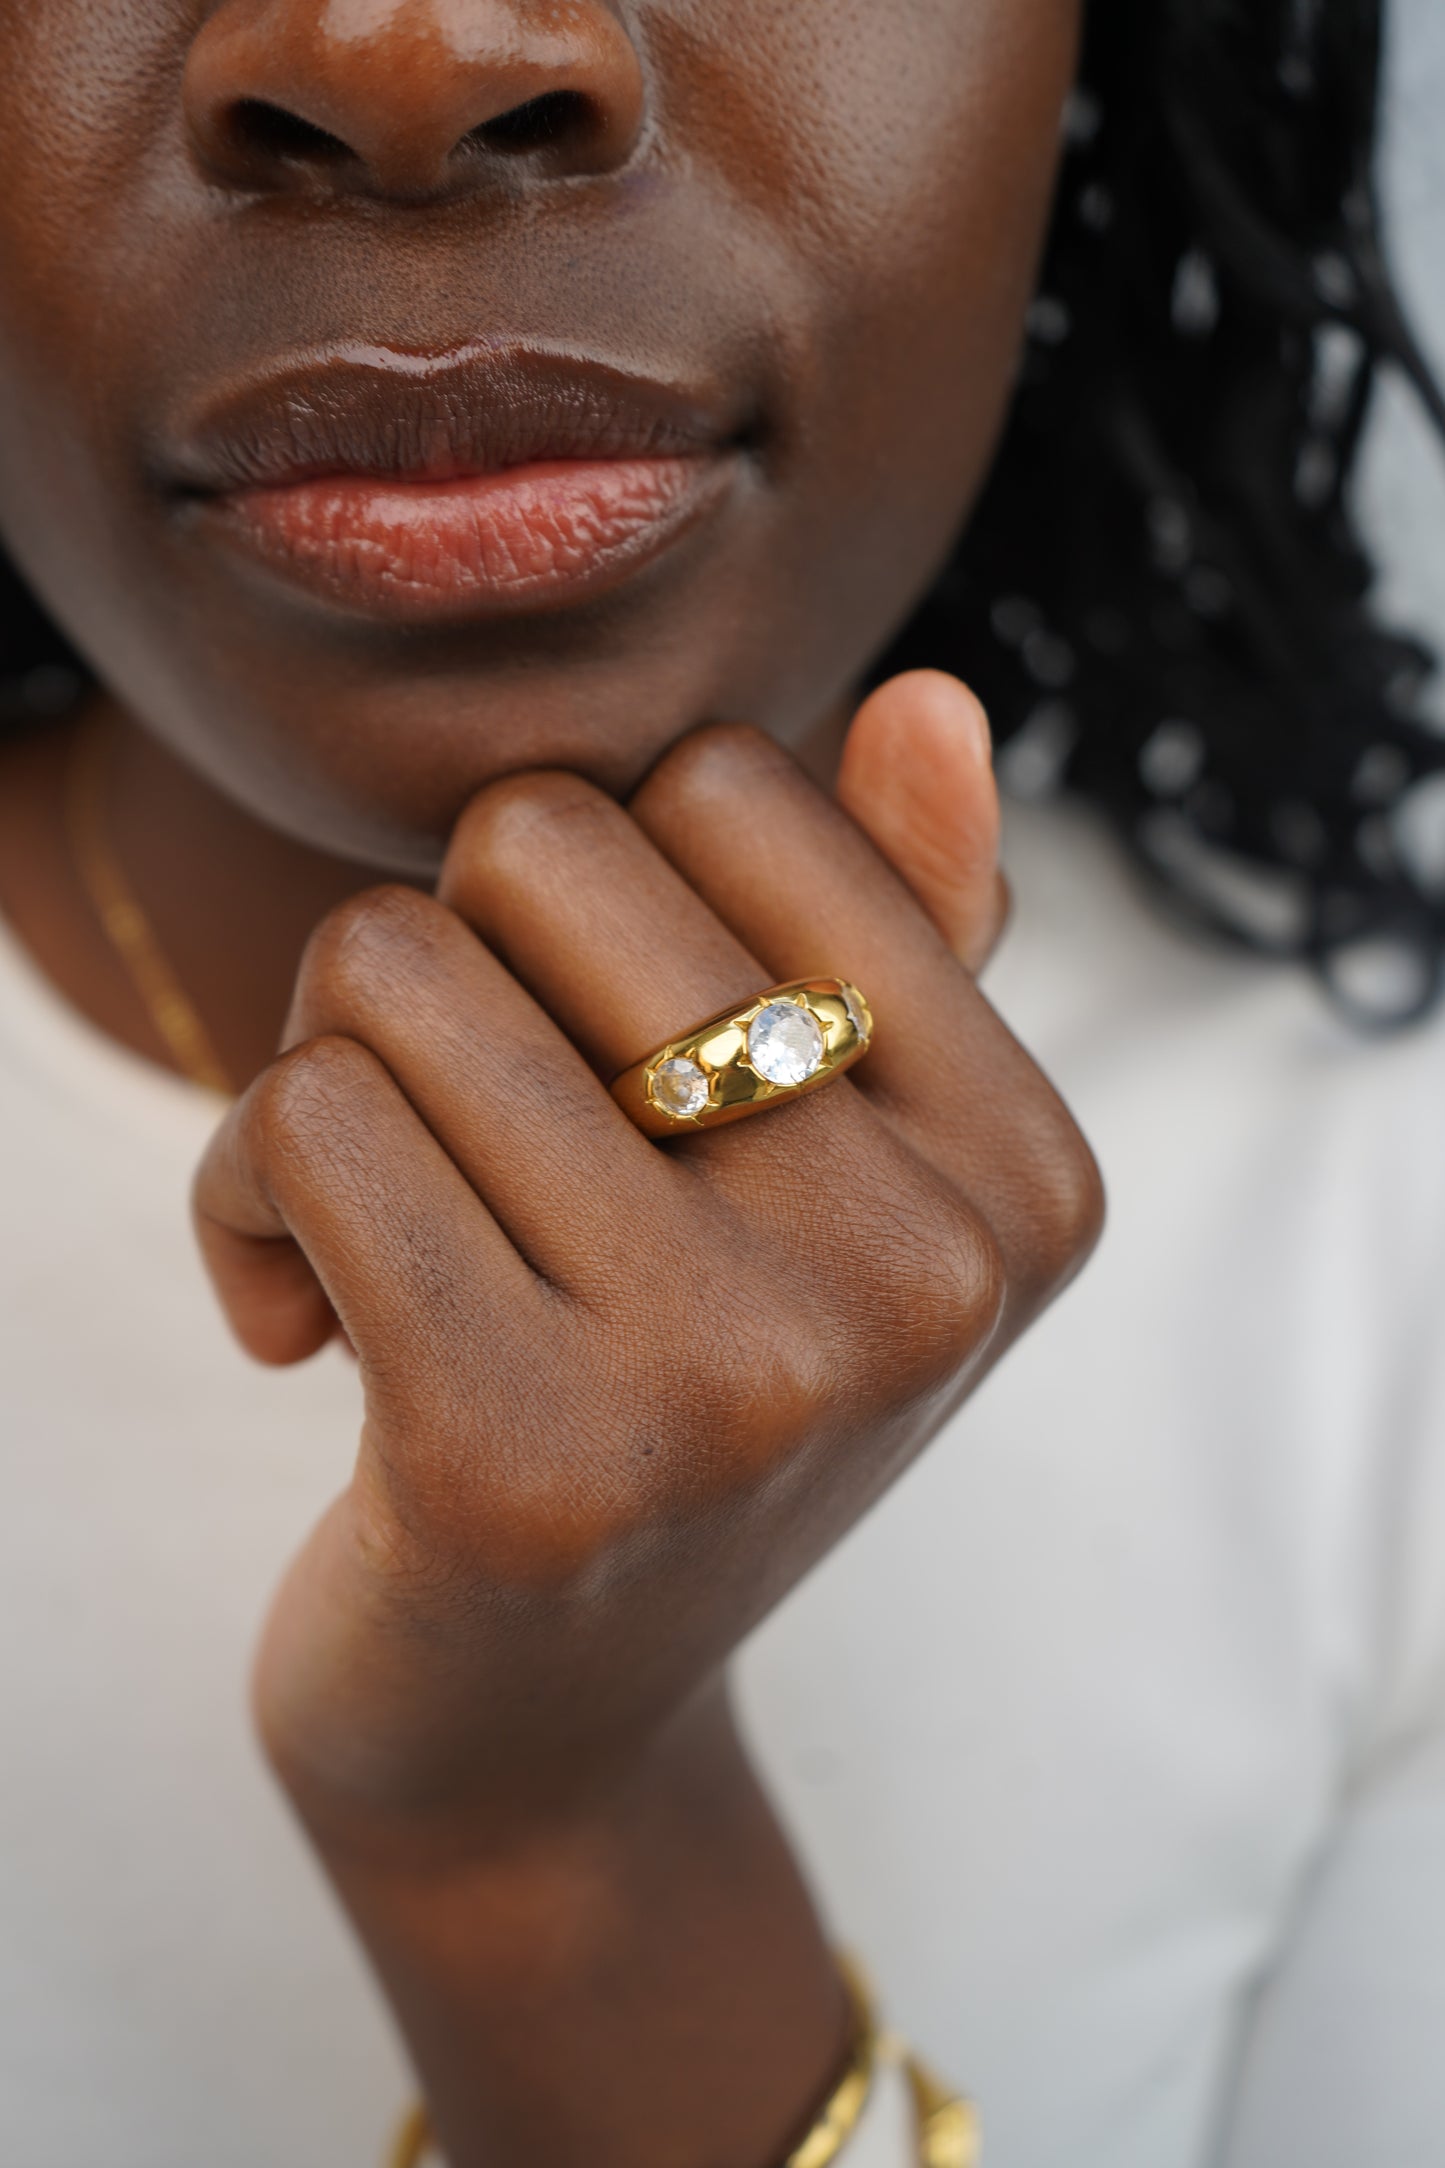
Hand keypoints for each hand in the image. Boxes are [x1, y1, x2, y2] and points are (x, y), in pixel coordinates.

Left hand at [194, 670, 1098, 1838]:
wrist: (540, 1740)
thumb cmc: (669, 1406)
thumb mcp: (826, 1190)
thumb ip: (896, 945)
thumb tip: (932, 699)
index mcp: (1023, 1173)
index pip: (731, 791)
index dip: (596, 895)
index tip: (592, 1057)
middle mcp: (920, 1271)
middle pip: (540, 846)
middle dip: (447, 964)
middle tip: (464, 1138)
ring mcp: (737, 1375)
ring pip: (389, 972)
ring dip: (323, 1087)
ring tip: (380, 1236)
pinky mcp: (524, 1463)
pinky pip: (298, 1123)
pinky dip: (242, 1197)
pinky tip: (302, 1321)